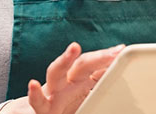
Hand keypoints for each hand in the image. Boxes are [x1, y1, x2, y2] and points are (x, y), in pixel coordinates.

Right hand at [1, 42, 124, 113]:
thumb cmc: (64, 106)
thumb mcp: (85, 94)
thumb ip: (98, 84)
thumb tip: (120, 75)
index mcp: (79, 80)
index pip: (95, 64)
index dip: (107, 57)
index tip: (121, 50)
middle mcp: (66, 83)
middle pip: (81, 65)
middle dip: (97, 56)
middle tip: (115, 52)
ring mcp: (53, 93)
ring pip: (56, 72)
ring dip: (64, 60)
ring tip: (74, 47)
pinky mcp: (42, 109)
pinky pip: (37, 101)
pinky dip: (35, 94)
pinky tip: (33, 85)